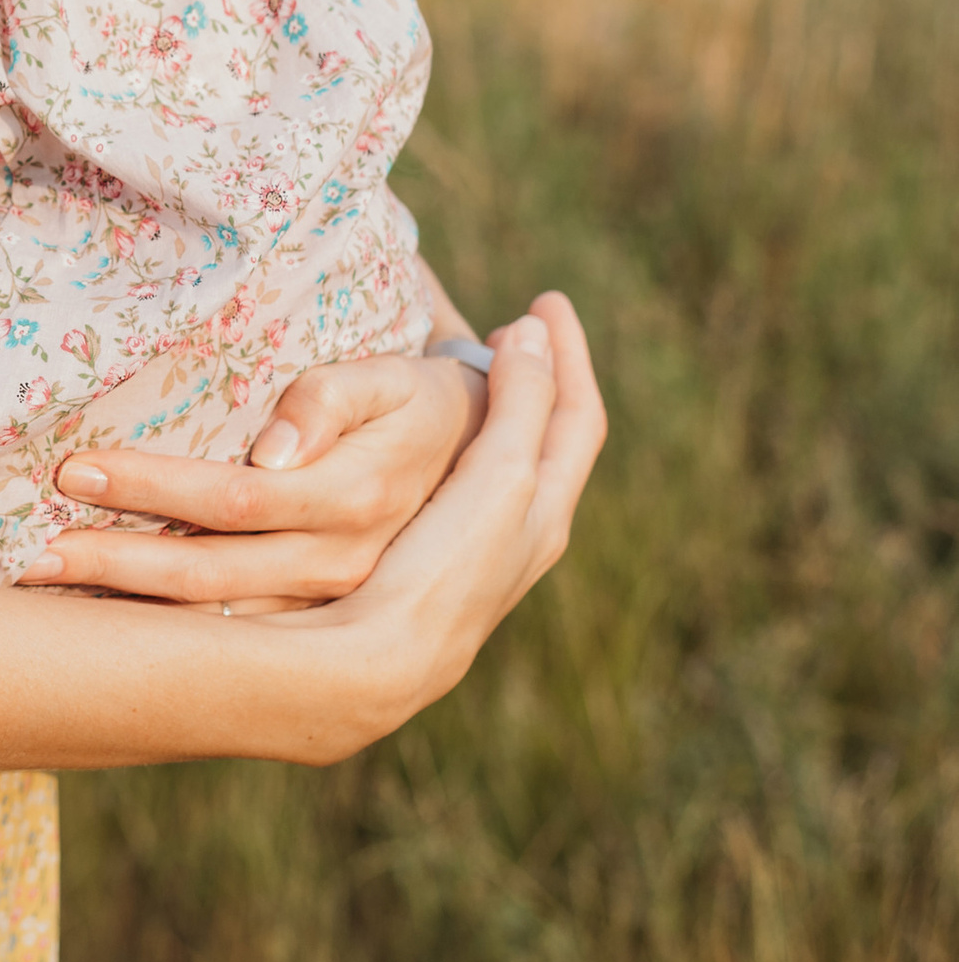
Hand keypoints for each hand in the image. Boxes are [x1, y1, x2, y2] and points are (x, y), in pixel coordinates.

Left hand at [25, 349, 485, 610]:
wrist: (478, 461)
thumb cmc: (414, 399)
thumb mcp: (391, 377)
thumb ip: (332, 398)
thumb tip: (275, 447)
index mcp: (355, 500)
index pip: (232, 501)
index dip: (151, 487)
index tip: (73, 469)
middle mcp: (338, 566)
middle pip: (205, 575)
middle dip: (112, 565)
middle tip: (28, 554)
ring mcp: (325, 607)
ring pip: (210, 619)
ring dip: (123, 608)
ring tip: (37, 592)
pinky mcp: (313, 624)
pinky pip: (227, 637)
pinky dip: (160, 633)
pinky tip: (96, 626)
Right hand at [308, 298, 600, 720]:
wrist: (383, 662)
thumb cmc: (445, 566)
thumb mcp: (500, 474)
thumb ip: (525, 406)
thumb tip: (534, 335)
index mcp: (546, 506)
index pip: (578, 417)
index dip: (570, 353)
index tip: (545, 300)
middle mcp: (525, 532)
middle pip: (554, 441)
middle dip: (544, 378)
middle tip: (519, 327)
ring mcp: (483, 549)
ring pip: (511, 462)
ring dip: (504, 407)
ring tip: (482, 368)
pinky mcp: (435, 559)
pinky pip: (467, 482)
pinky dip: (463, 438)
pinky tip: (429, 435)